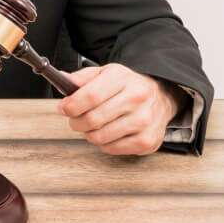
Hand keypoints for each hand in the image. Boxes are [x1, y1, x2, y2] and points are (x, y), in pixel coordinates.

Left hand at [55, 63, 182, 155]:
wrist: (160, 98)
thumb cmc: (128, 86)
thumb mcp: (106, 73)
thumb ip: (82, 77)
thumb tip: (63, 80)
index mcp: (123, 78)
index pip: (90, 96)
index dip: (71, 105)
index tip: (64, 108)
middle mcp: (137, 98)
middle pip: (93, 119)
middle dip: (76, 122)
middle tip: (75, 119)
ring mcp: (144, 121)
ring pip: (100, 137)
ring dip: (89, 134)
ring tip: (92, 126)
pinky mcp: (147, 141)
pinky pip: (112, 149)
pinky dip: (104, 144)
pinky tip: (108, 133)